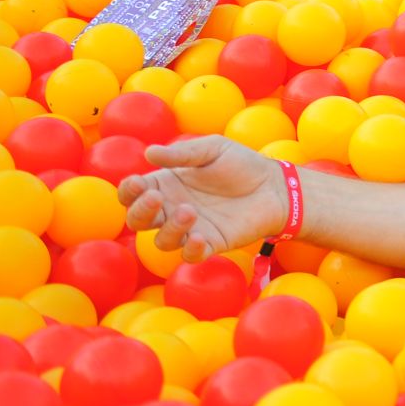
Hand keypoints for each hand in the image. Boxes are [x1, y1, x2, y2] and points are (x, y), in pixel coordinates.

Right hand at [118, 137, 285, 263]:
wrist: (275, 186)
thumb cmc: (242, 164)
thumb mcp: (213, 150)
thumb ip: (182, 153)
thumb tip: (149, 152)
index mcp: (166, 184)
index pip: (133, 193)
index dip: (129, 190)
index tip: (138, 183)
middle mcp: (172, 208)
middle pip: (139, 220)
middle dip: (141, 211)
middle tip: (157, 197)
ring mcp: (190, 228)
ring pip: (162, 241)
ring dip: (169, 229)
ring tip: (189, 211)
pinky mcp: (210, 243)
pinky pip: (191, 255)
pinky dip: (190, 250)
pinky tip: (197, 237)